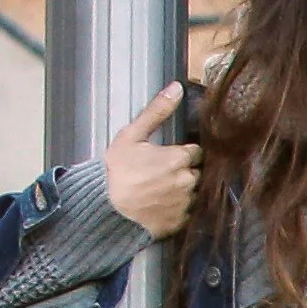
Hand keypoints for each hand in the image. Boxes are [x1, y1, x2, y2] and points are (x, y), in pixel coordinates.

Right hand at [101, 83, 196, 235]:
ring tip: (160, 189)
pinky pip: (188, 211)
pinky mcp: (182, 220)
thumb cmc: (118, 171)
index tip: (169, 155)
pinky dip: (179, 207)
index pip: (195, 151)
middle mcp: (188, 180)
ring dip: (183, 189)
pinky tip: (162, 204)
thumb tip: (177, 87)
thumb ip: (156, 111)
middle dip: (185, 170)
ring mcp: (187, 202)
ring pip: (194, 191)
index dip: (183, 152)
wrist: (109, 211)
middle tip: (162, 172)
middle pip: (197, 171)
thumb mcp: (130, 136)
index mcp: (179, 158)